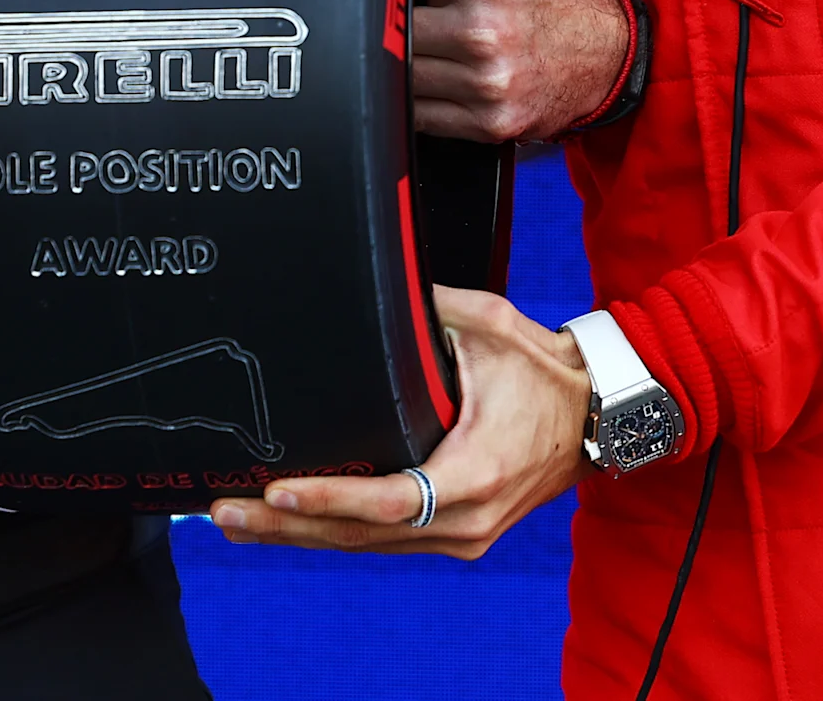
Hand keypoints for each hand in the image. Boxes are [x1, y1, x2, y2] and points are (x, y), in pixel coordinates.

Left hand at [209, 287, 586, 556]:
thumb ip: (431, 306)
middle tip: (224, 510)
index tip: (277, 492)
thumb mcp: (491, 325)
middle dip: (287, 527)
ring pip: (367, 544)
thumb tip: (376, 278)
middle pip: (362, 534)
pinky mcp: (457, 537)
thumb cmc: (545, 372)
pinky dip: (336, 531)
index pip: (390, 499)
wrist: (599, 417)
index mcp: (474, 473)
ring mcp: (462, 536)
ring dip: (301, 535)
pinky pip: (386, 540)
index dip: (330, 499)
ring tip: (238, 520)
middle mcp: (465, 519)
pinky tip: (291, 524)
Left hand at [410, 0, 631, 141]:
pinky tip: (421, 78)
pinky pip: (420, 115)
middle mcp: (483, 29)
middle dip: (390, 15)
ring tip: (402, 42)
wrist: (609, 53)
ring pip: (401, 70)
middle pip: (393, 21)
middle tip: (390, 9)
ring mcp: (484, 80)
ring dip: (396, 59)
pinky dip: (412, 102)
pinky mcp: (486, 122)